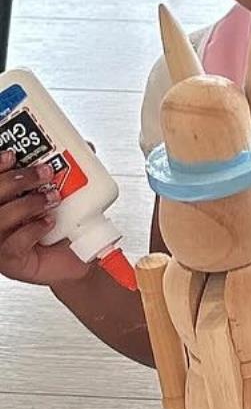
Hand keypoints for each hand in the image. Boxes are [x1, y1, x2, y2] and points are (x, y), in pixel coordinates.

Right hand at [0, 152, 89, 287]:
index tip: (12, 154)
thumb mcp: (71, 196)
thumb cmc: (67, 228)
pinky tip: (48, 223)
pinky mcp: (9, 261)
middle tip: (45, 172)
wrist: (79, 259)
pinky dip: (32, 230)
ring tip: (52, 199)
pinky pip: (12, 244)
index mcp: (6, 199)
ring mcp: (0, 240)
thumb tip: (85, 147)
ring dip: (26, 204)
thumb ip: (71, 173)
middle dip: (16, 180)